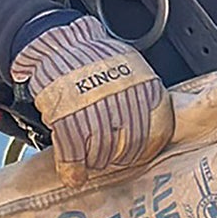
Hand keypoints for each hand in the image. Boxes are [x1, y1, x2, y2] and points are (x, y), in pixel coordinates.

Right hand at [12, 14, 171, 184]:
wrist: (58, 42)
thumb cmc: (94, 58)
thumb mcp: (128, 68)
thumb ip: (143, 95)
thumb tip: (155, 127)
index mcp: (142, 83)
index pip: (158, 127)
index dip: (150, 148)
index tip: (142, 156)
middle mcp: (120, 94)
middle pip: (131, 141)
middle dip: (123, 158)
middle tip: (115, 161)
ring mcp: (93, 104)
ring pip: (102, 148)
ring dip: (98, 162)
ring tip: (94, 162)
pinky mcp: (66, 112)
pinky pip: (73, 148)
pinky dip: (72, 166)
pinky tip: (74, 174)